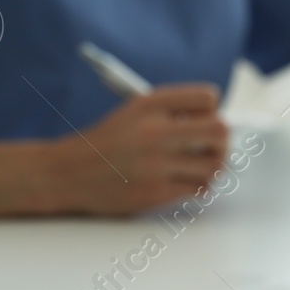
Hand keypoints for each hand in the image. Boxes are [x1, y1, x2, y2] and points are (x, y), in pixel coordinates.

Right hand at [54, 85, 229, 213]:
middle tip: (212, 149)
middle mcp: (154, 130)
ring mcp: (155, 162)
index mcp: (150, 104)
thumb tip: (216, 123)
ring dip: (211, 168)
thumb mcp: (133, 113)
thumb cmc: (106, 143)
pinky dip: (197, 187)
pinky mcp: (155, 191)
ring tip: (198, 169)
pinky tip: (185, 183)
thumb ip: (170, 113)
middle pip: (220, 130)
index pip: (208, 98)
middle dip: (222, 142)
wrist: (68, 173)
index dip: (212, 111)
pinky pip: (198, 189)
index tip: (202, 122)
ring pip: (214, 164)